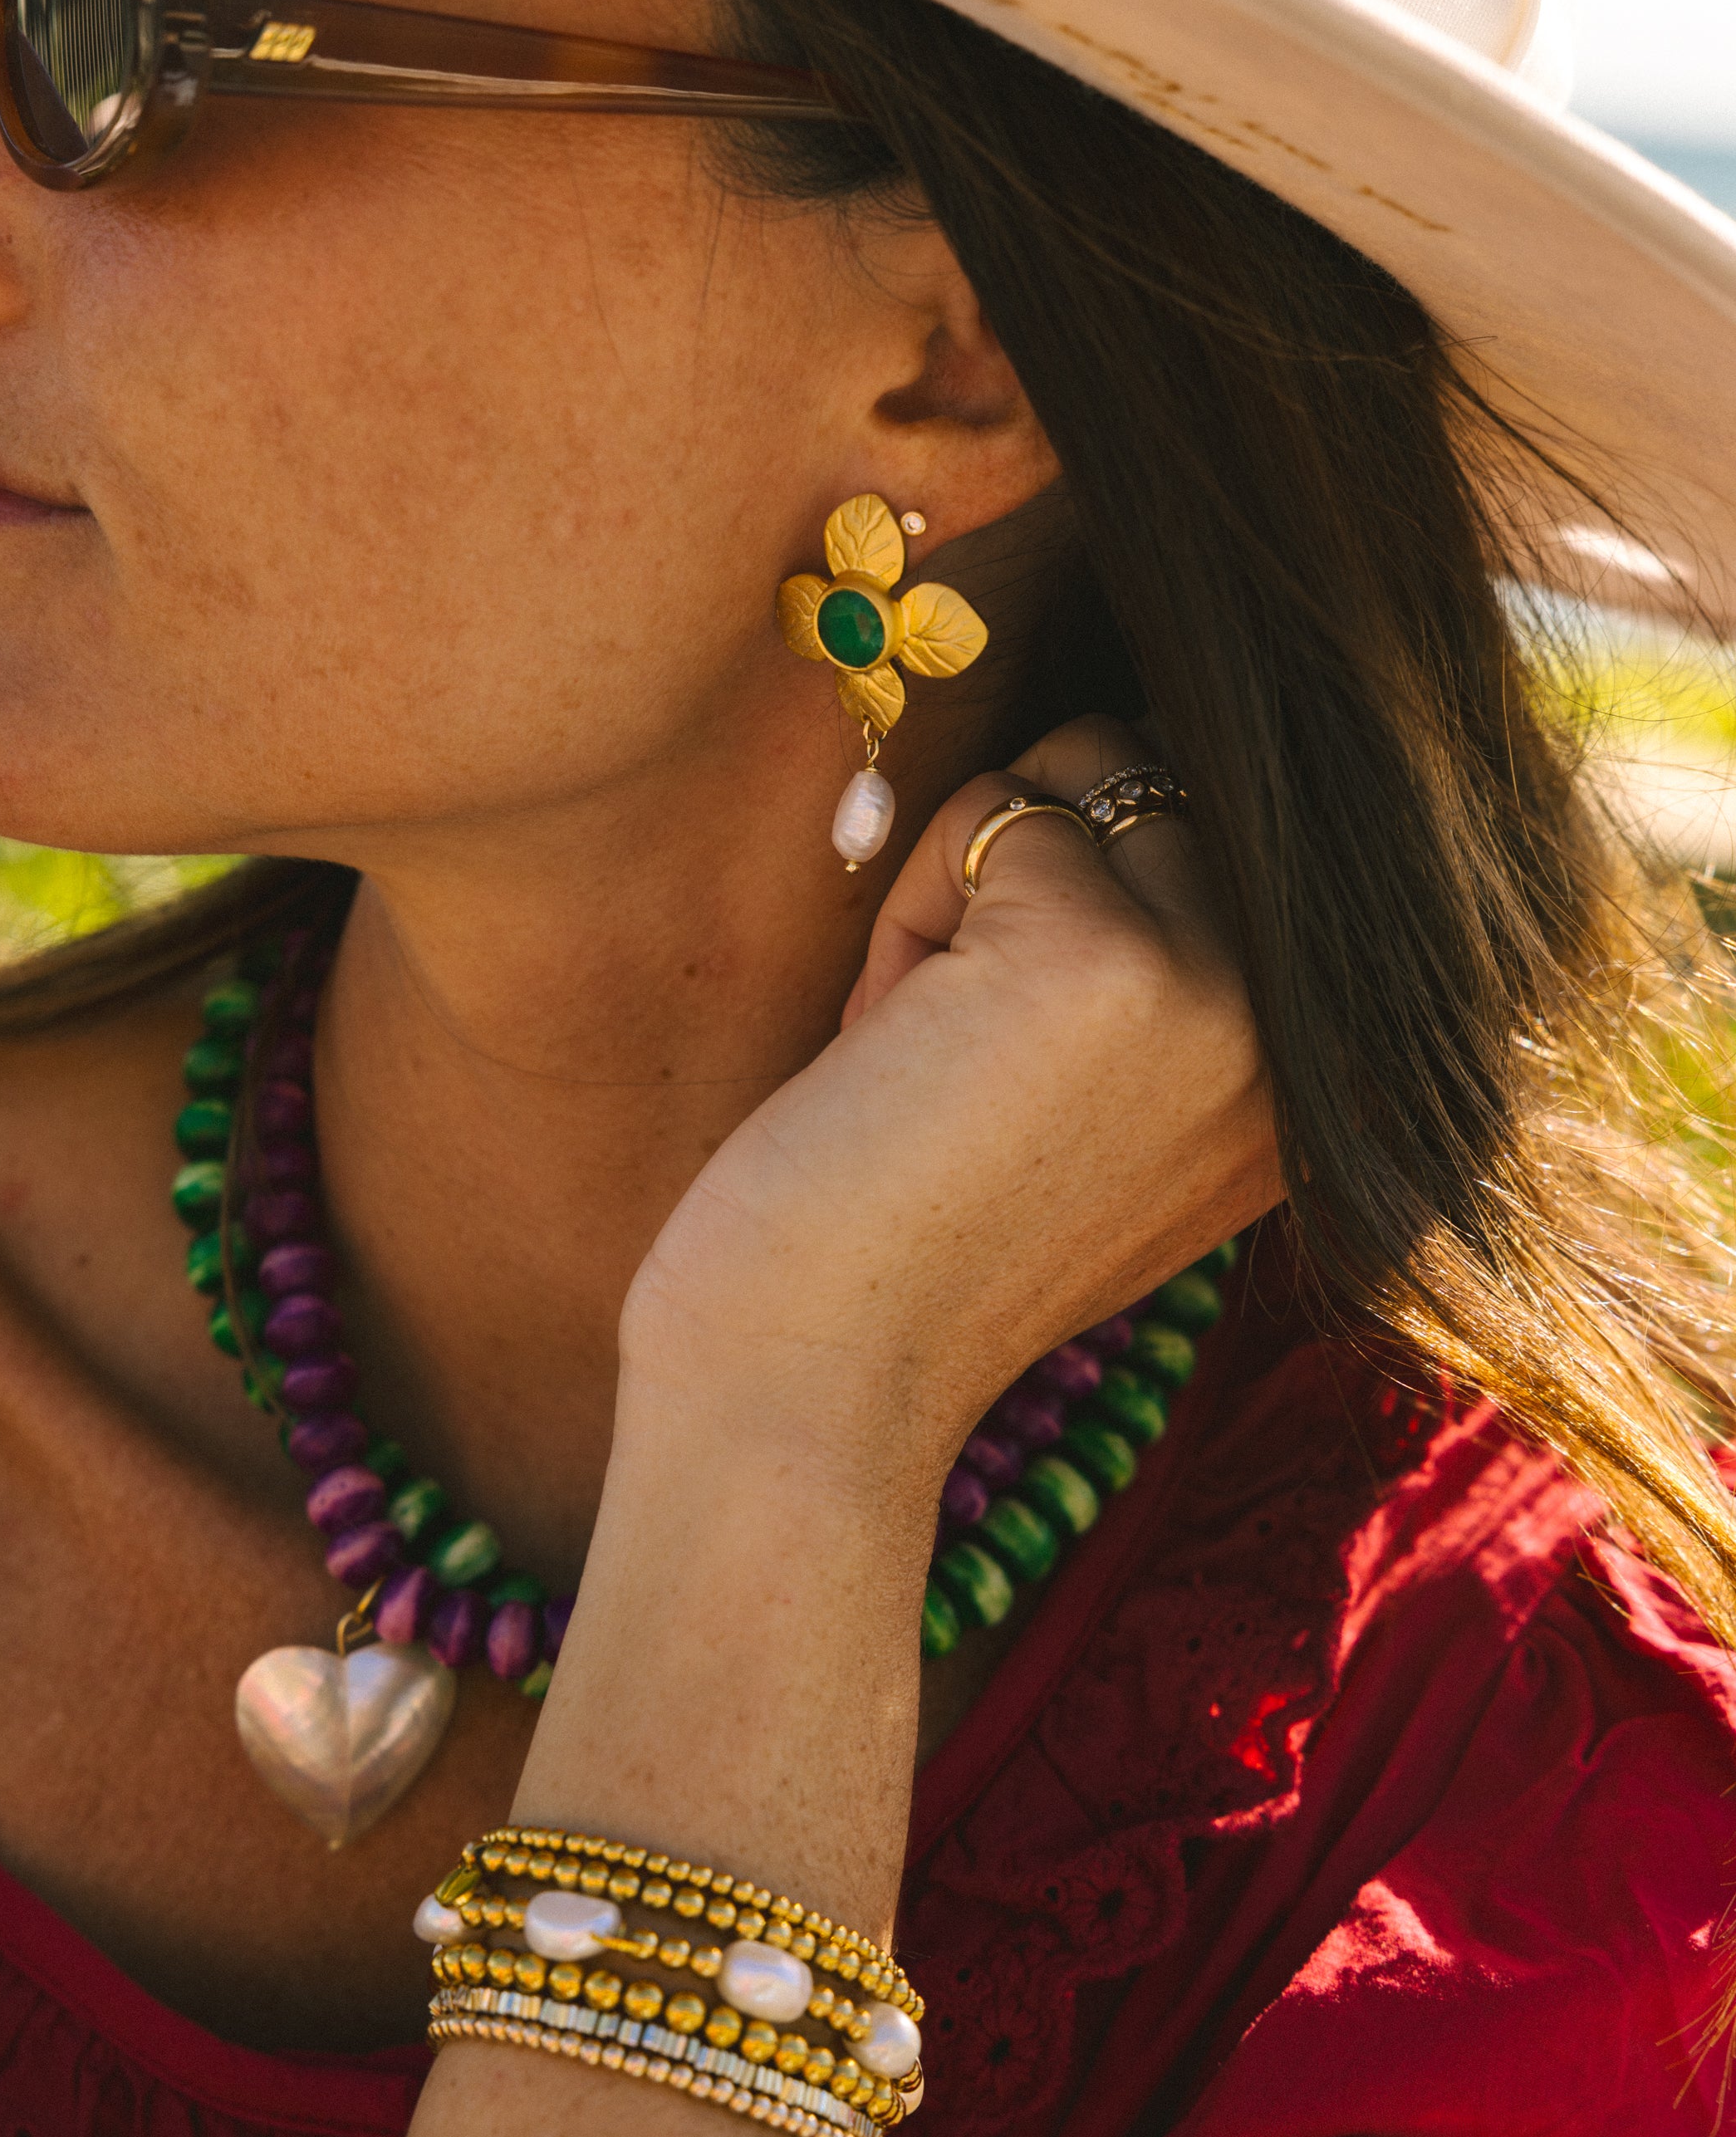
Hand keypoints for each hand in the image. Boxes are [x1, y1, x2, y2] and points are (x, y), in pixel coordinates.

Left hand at [623, 716, 1281, 1495]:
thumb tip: (1133, 749)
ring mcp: (1218, 983)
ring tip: (928, 1040)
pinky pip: (990, 813)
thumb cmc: (922, 1253)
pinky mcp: (1101, 952)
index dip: (1100, 893)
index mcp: (1319, 1081)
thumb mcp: (1113, 1117)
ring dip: (970, 880)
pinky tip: (889, 1043)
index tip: (1018, 1059)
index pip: (1247, 842)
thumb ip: (1177, 976)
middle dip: (1034, 871)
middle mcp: (1300, 1032)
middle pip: (1169, 786)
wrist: (817, 1387)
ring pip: (1082, 777)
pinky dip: (908, 912)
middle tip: (959, 1042)